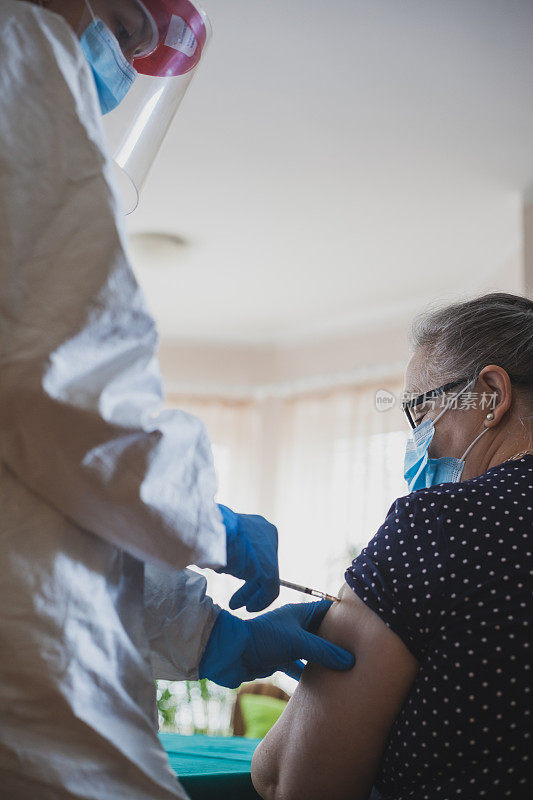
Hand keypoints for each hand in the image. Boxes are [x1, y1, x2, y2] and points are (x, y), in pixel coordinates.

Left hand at [199, 600, 354, 688]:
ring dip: (325, 660)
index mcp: (300, 613)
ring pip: (313, 651)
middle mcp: (295, 626)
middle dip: (338, 642)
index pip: (328, 610)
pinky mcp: (280, 660)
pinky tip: (322, 685)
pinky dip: (310, 674)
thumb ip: (324, 651)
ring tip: (346, 670)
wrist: (231, 654)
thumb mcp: (297, 642)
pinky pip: (300, 667)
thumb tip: (350, 661)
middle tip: (361, 652)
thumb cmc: (263, 640)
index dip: (344, 616)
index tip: (364, 625)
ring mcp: (288, 643)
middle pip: (322, 632)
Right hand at [216, 504, 278, 611]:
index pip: (258, 550)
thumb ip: (227, 546)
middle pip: (262, 563)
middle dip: (250, 582)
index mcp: (258, 525)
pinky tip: (249, 607)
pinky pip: (270, 590)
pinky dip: (260, 601)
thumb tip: (222, 560)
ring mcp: (270, 552)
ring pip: (265, 577)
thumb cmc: (208, 532)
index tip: (236, 577)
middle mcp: (268, 535)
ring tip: (236, 604)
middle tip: (237, 597)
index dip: (247, 567)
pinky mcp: (270, 568)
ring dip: (250, 593)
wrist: (211, 532)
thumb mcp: (219, 537)